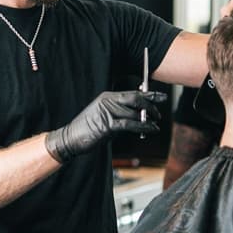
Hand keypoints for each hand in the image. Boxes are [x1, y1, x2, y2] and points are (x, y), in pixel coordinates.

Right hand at [45, 90, 165, 162]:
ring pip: (135, 113)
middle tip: (158, 115)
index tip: (161, 97)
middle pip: (136, 99)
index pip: (132, 93)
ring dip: (149, 120)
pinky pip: (131, 124)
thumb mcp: (105, 117)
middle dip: (151, 106)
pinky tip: (151, 129)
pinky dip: (144, 127)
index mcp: (106, 97)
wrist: (70, 138)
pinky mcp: (107, 125)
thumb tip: (140, 115)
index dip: (149, 94)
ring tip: (155, 125)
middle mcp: (107, 102)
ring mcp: (107, 112)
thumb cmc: (87, 129)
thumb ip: (120, 113)